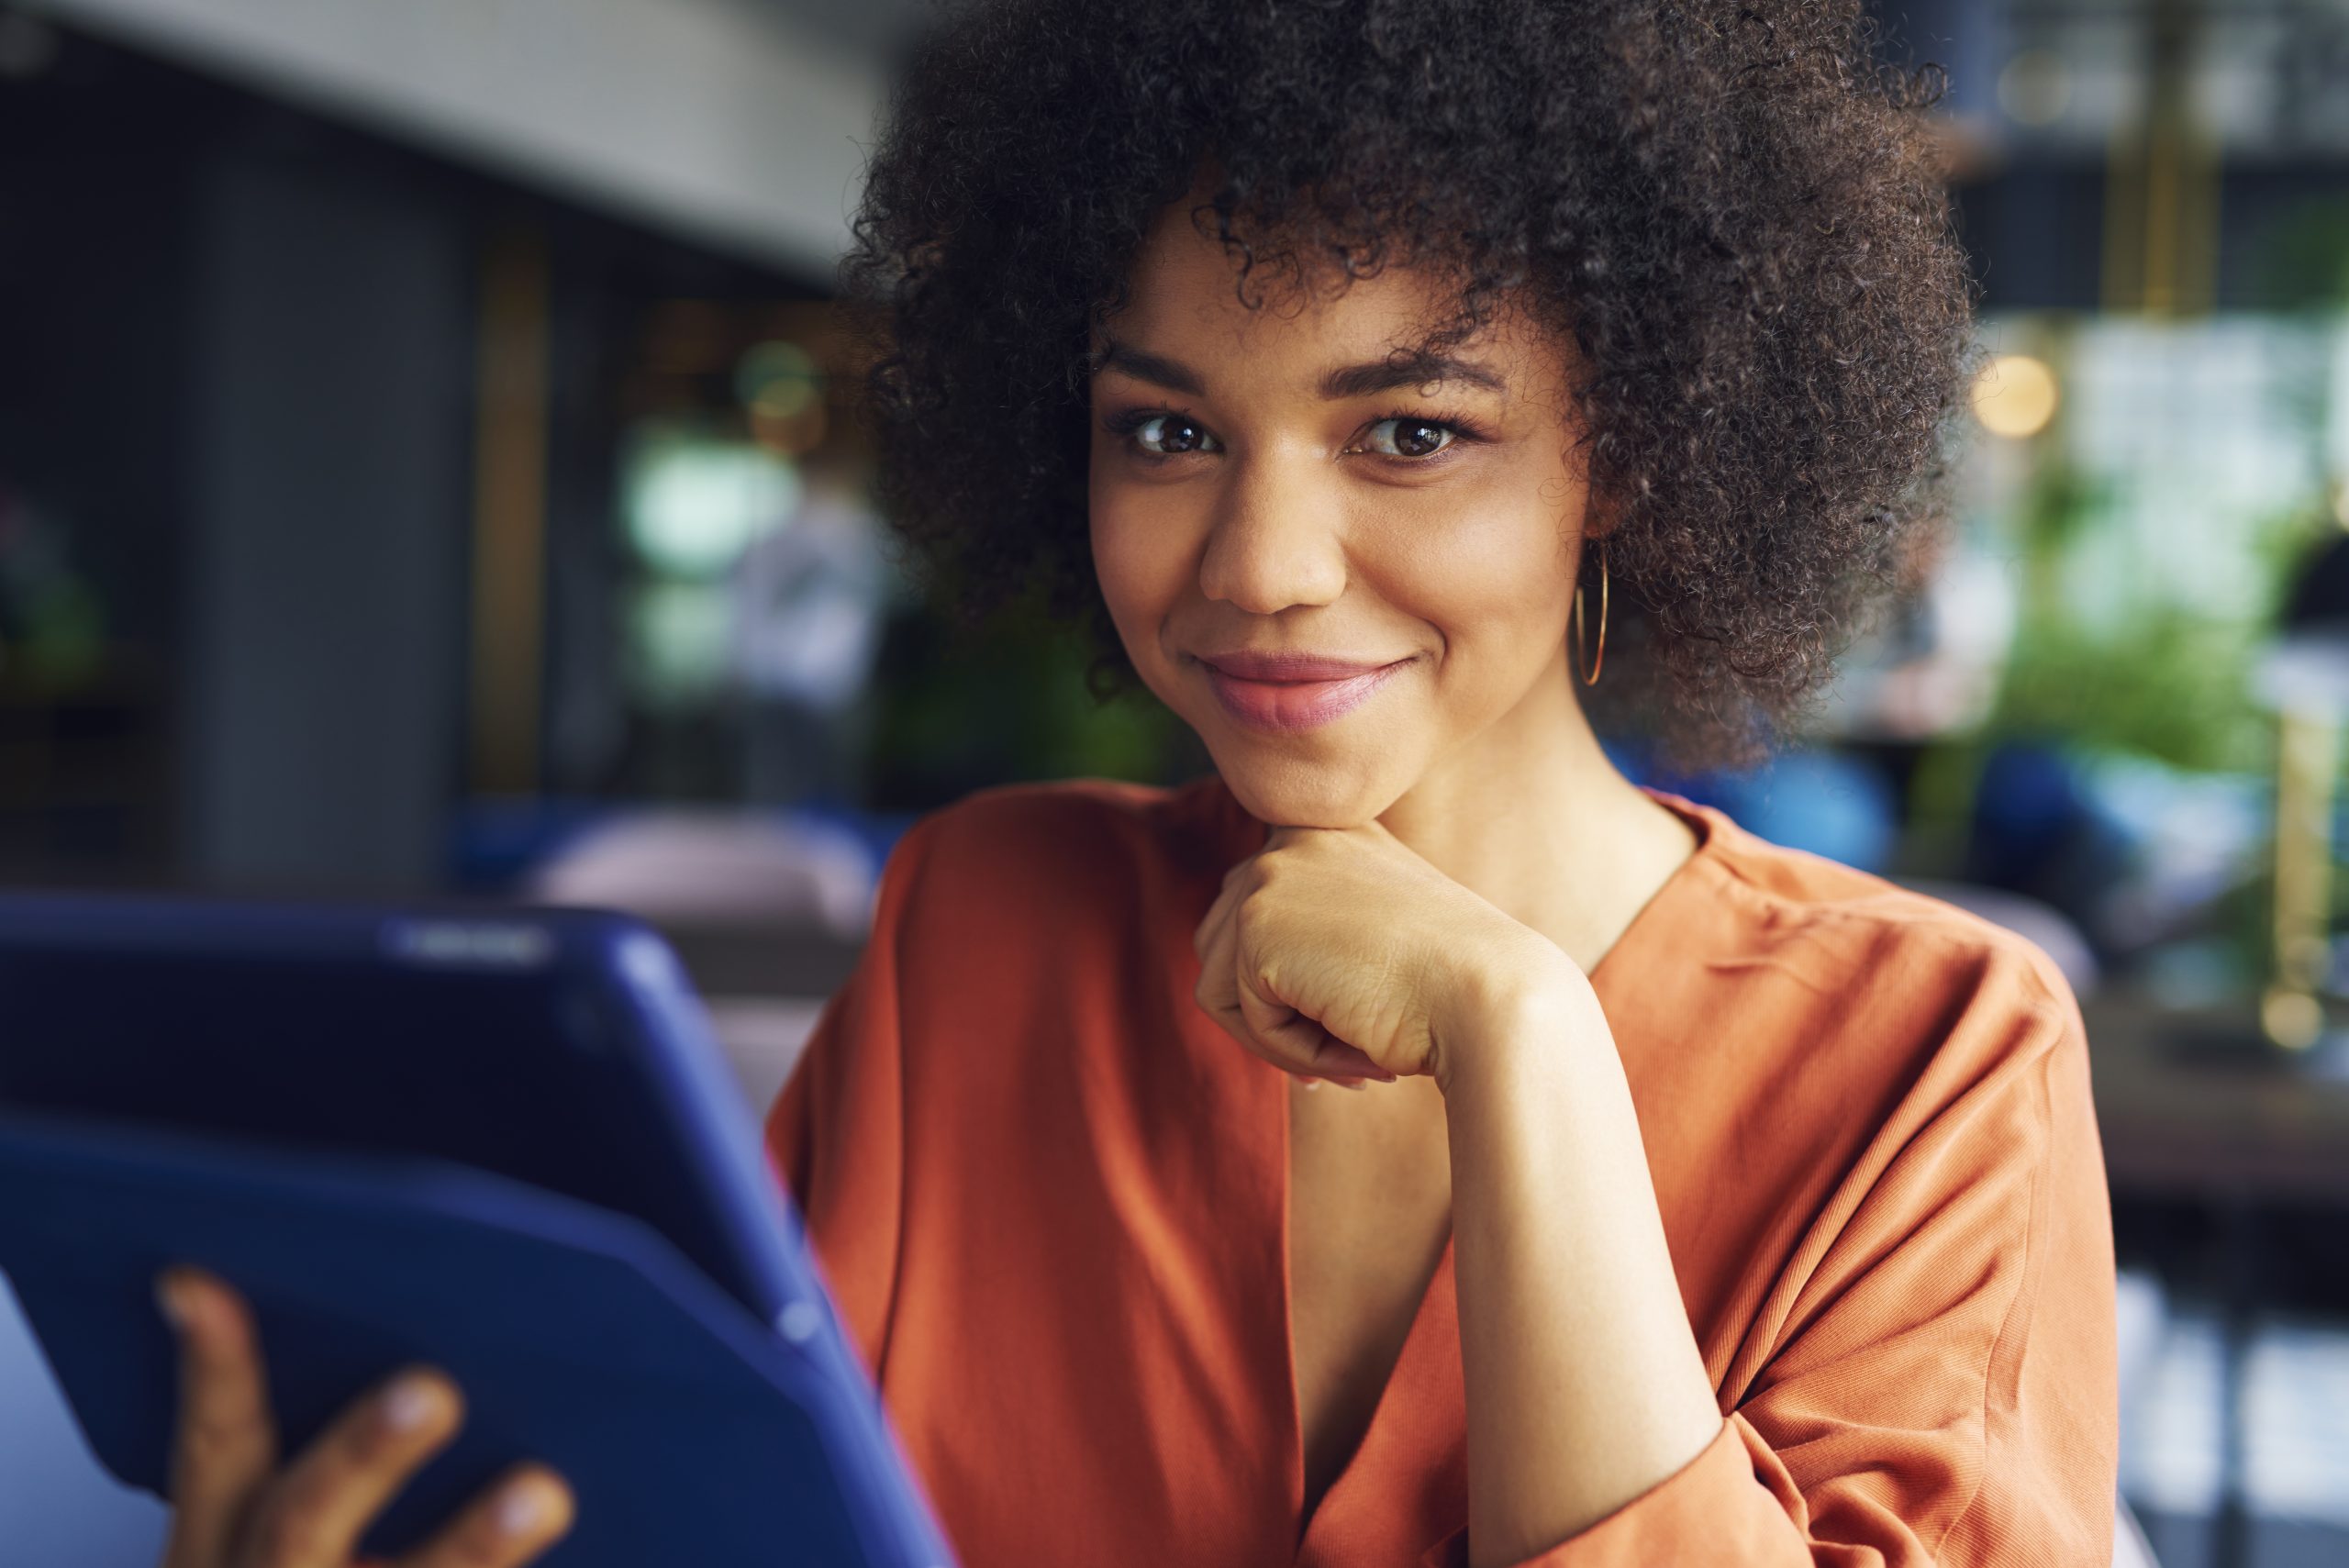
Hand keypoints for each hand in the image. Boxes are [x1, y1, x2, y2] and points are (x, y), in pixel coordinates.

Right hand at [155, 1267, 573, 1567]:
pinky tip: (568, 1507)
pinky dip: (499, 1559)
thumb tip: (448, 1344)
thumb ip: (343, 1462)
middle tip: (433, 1391)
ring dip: (473, 1544)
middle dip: (364, 1453)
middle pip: (302, 1521)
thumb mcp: (297, 1540)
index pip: (215, 1449)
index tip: (197, 1282)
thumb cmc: (340, 1562)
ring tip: (543, 1492)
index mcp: (221, 1551)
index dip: (211, 1369)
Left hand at [1191, 821, 1571, 1089]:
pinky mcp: (1255, 924)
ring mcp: (1269, 875)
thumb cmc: (1452, 990)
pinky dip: (1290, 1051)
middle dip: (1274, 1015)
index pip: (1259, 914)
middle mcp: (1293, 839)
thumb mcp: (1380, 942)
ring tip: (1355, 1054)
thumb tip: (1215, 986)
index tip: (1352, 1029)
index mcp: (1331, 833)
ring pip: (1221, 986)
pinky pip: (1240, 1016)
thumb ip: (1311, 940)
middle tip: (1347, 1059)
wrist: (1493, 1000)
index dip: (1288, 988)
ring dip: (1282, 1038)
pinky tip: (1355, 1047)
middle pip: (1223, 949)